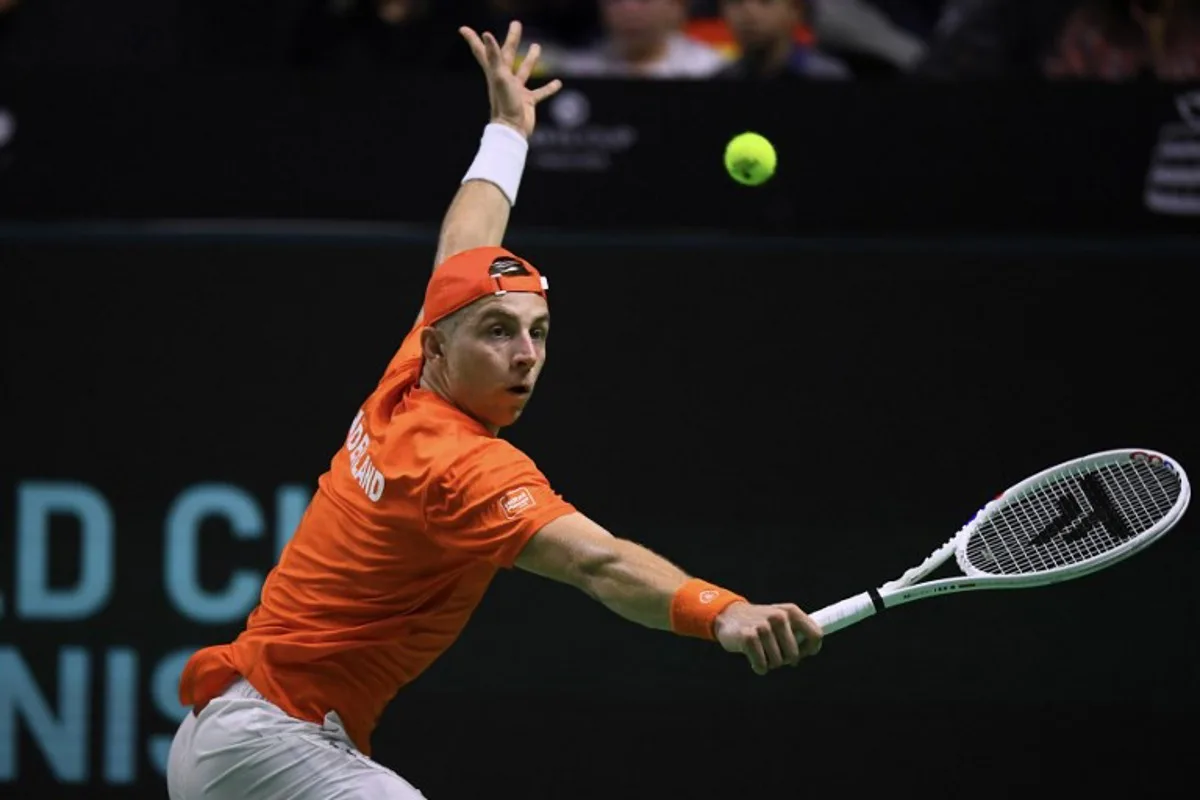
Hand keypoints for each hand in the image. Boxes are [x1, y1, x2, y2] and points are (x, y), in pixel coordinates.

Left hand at [459, 20, 562, 139]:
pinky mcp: (528, 102)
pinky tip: (558, 83)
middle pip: (507, 55)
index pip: (483, 51)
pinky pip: (540, 93)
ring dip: (530, 59)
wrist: (512, 130)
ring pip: (524, 71)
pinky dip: (549, 88)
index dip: (473, 40)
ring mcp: (517, 91)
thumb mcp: (499, 76)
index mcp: (495, 72)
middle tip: (517, 24)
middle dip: (511, 39)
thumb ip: (494, 55)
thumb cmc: (504, 103)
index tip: (463, 29)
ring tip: (537, 46)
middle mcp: (504, 79)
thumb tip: (486, 33)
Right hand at [714, 602, 822, 675]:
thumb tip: (814, 648)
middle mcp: (779, 617)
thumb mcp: (781, 618)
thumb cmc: (760, 622)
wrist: (728, 615)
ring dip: (769, 662)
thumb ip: (799, 630)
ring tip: (761, 650)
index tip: (801, 654)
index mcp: (791, 611)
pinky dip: (758, 666)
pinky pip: (762, 666)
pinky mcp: (748, 637)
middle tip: (773, 650)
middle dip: (784, 659)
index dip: (810, 649)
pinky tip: (751, 656)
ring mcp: (763, 626)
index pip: (816, 635)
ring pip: (778, 662)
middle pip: (794, 655)